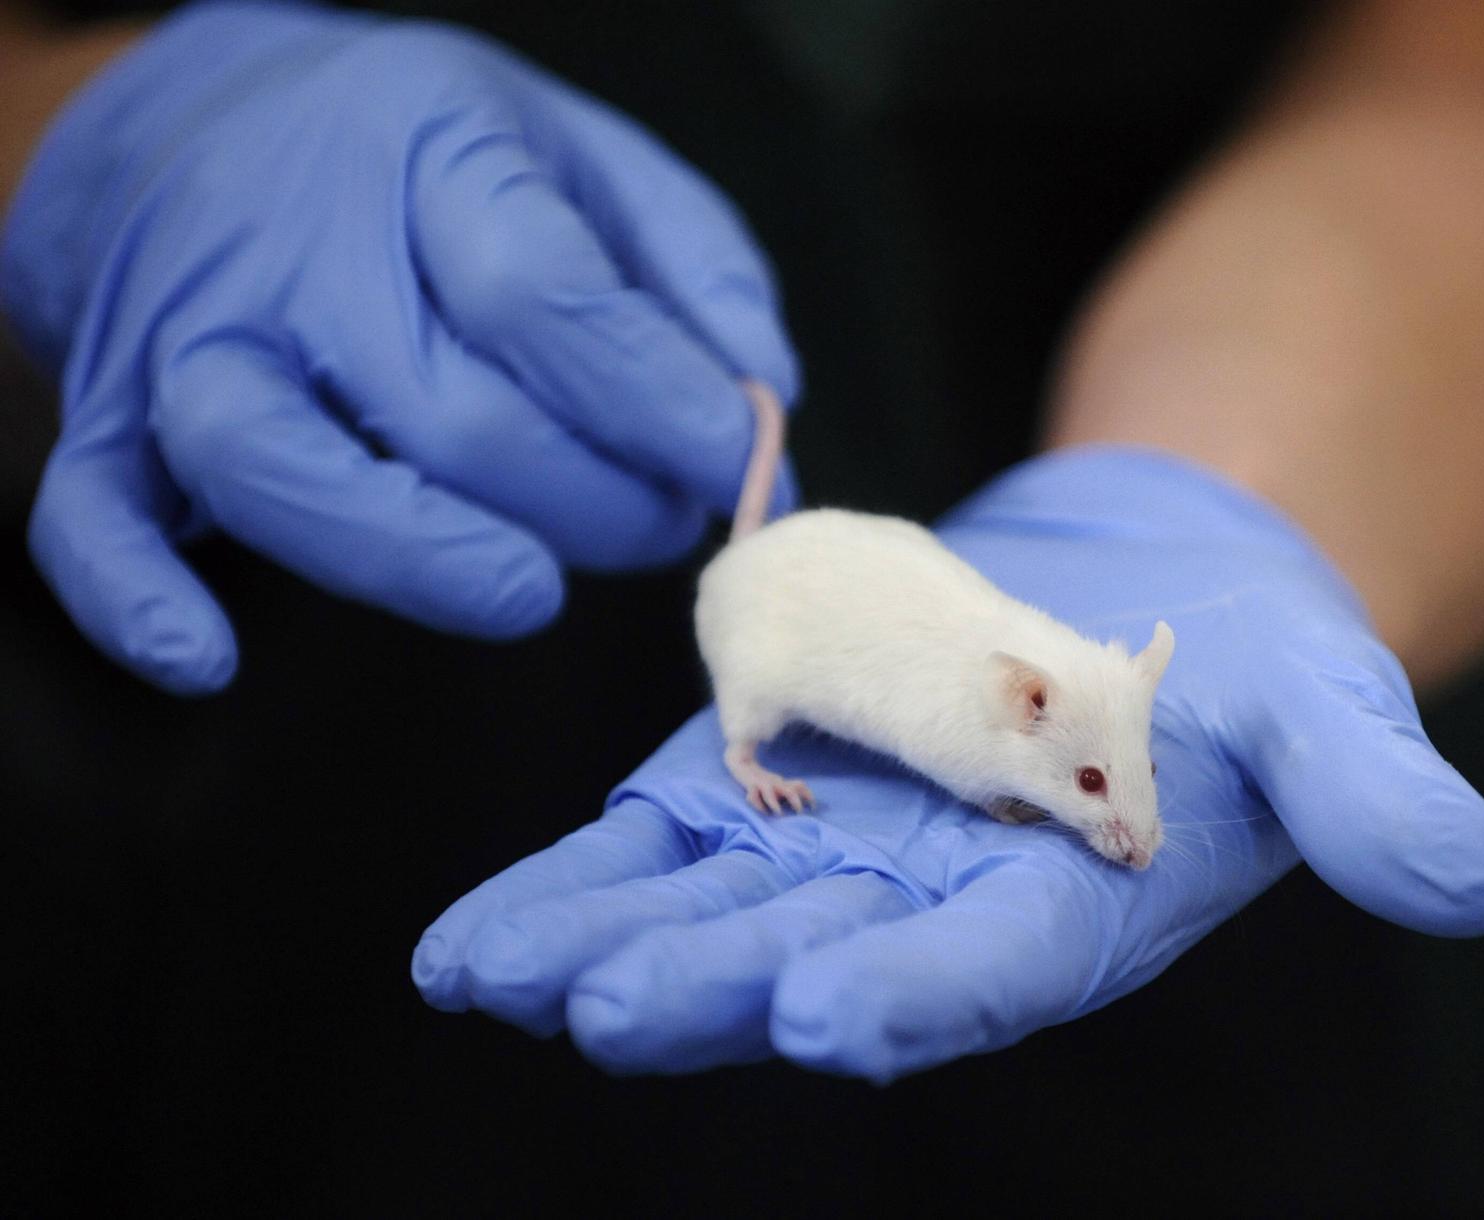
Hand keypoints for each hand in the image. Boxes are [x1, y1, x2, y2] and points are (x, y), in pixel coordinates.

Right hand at [1, 0, 796, 694]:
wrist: (208, 122)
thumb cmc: (437, 164)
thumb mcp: (588, 158)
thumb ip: (693, 268)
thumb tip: (766, 402)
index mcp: (431, 153)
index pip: (544, 296)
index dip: (655, 405)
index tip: (736, 463)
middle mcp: (298, 247)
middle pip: (450, 414)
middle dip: (589, 502)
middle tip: (657, 519)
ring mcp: (190, 335)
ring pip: (276, 469)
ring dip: (420, 560)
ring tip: (528, 591)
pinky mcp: (111, 414)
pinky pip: (92, 515)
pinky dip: (135, 597)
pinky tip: (207, 659)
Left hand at [412, 447, 1483, 1081]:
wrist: (1160, 586)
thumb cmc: (1258, 671)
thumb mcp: (1334, 707)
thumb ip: (1379, 794)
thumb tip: (1480, 884)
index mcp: (1080, 911)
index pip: (998, 969)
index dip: (918, 993)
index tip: (829, 1017)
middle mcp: (947, 909)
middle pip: (823, 955)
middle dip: (715, 982)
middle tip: (606, 1008)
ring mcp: (851, 852)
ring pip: (716, 912)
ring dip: (606, 943)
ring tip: (488, 976)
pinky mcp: (780, 781)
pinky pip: (666, 842)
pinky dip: (579, 880)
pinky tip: (471, 939)